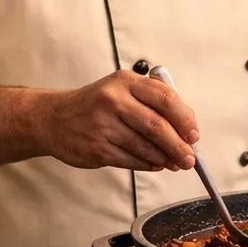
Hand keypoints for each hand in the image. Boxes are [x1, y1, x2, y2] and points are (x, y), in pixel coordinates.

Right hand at [44, 71, 199, 171]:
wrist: (53, 118)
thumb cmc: (95, 105)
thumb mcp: (120, 89)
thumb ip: (152, 102)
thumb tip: (186, 129)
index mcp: (125, 81)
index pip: (165, 98)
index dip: (185, 119)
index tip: (194, 135)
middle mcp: (113, 99)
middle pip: (158, 126)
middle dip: (179, 146)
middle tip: (190, 158)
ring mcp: (103, 124)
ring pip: (146, 146)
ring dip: (165, 158)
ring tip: (174, 163)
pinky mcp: (97, 147)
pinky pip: (131, 160)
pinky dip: (148, 164)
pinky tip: (155, 164)